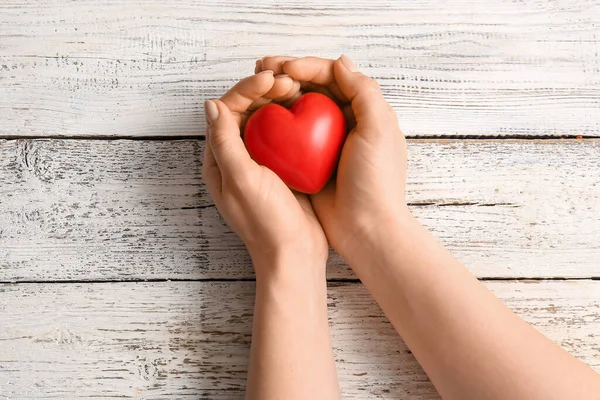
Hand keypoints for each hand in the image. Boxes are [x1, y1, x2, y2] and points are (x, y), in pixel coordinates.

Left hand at [202, 71, 327, 274]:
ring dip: (279, 101)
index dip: (246, 89)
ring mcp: (260, 162)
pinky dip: (294, 118)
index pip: (227, 112)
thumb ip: (225, 144)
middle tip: (288, 81)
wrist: (295, 254)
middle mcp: (237, 158)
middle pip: (246, 112)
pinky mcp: (283, 168)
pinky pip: (285, 135)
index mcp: (220, 160)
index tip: (271, 78)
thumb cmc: (266, 222)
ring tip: (299, 89)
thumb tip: (211, 104)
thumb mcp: (242, 181)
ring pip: (266, 120)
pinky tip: (309, 111)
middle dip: (264, 90)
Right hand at [256, 56, 407, 264]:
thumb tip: (340, 61)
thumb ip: (363, 92)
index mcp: (364, 111)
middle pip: (312, 88)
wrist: (366, 229)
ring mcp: (324, 143)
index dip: (308, 66)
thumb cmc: (376, 181)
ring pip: (297, 109)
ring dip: (277, 95)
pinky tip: (256, 117)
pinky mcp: (309, 162)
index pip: (333, 77)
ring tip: (255, 86)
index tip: (284, 68)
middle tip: (261, 67)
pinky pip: (288, 136)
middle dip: (287, 74)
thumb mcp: (378, 130)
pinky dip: (273, 123)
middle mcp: (344, 122)